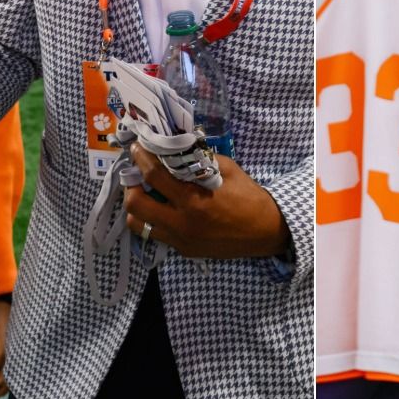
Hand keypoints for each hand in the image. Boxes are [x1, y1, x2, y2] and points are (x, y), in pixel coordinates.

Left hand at [121, 144, 289, 258]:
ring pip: (139, 226)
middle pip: (135, 204)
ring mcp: (181, 240)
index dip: (141, 158)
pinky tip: (163, 208)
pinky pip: (157, 235)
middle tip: (137, 173)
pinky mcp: (185, 250)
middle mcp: (182, 223)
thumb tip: (175, 147)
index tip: (137, 148)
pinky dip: (154, 220)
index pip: (154, 175)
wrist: (267, 231)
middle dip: (131, 184)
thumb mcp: (227, 169)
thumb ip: (199, 160)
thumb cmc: (248, 196)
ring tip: (145, 193)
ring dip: (137, 206)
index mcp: (193, 200)